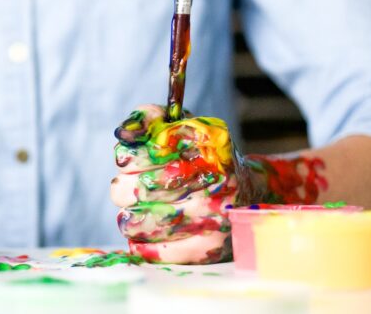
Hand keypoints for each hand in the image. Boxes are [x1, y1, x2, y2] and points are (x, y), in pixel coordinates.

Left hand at [110, 104, 238, 263]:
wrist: (247, 191)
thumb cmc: (199, 156)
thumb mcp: (179, 126)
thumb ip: (148, 119)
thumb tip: (123, 132)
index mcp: (207, 143)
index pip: (146, 151)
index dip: (126, 158)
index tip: (126, 161)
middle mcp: (214, 179)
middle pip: (139, 188)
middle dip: (123, 187)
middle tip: (129, 188)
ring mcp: (213, 216)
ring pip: (142, 222)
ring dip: (130, 217)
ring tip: (135, 211)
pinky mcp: (209, 247)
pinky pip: (159, 251)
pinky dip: (141, 243)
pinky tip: (141, 235)